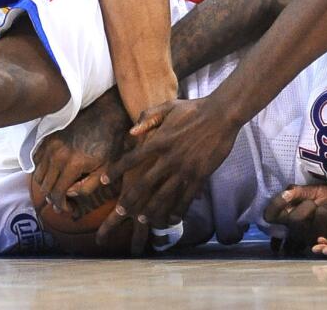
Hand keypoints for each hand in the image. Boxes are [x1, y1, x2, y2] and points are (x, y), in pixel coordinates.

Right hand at [33, 92, 131, 214]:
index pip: (58, 194)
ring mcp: (50, 145)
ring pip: (38, 175)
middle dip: (53, 199)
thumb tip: (69, 193)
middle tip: (63, 203)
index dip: (62, 206)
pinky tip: (52, 173)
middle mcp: (57, 155)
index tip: (69, 209)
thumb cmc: (109, 141)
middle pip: (45, 187)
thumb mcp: (106, 167)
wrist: (104, 113)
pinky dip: (40, 171)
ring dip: (45, 186)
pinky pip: (36, 160)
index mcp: (73, 164)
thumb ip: (88, 186)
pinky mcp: (47, 138)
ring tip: (57, 189)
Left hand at [95, 98, 239, 243]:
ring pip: (163, 195)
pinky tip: (171, 218)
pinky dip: (177, 210)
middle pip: (144, 184)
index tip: (104, 180)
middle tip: (120, 211)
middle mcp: (168, 158)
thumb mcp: (168, 106)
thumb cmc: (194, 108)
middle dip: (130, 199)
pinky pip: (186, 198)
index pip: (131, 158)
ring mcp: (184, 168)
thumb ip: (148, 117)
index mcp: (158, 140)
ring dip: (151, 209)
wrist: (221, 115)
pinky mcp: (199, 175)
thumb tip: (130, 132)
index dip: (116, 170)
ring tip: (142, 220)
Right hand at [264, 184, 326, 254]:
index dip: (273, 208)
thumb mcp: (311, 191)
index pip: (272, 217)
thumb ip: (297, 192)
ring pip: (318, 216)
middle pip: (295, 220)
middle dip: (307, 205)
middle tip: (314, 203)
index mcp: (290, 217)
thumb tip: (285, 194)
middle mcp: (300, 231)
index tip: (282, 199)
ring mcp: (316, 237)